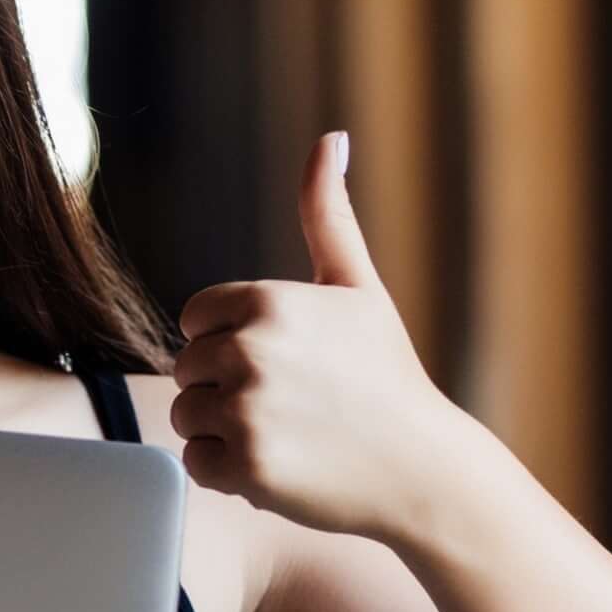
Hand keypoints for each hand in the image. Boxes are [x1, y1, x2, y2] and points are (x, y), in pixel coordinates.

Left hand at [171, 131, 467, 542]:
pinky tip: (281, 465)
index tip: (280, 362)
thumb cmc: (388, 376)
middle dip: (225, 388)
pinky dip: (228, 473)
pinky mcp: (246, 468)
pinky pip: (195, 464)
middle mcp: (252, 351)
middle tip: (290, 405)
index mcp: (270, 301)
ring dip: (223, 430)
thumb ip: (327, 213)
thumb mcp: (358, 286)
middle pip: (187, 368)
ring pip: (186, 416)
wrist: (425, 470)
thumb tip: (331, 138)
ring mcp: (247, 412)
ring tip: (286, 433)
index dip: (230, 341)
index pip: (197, 317)